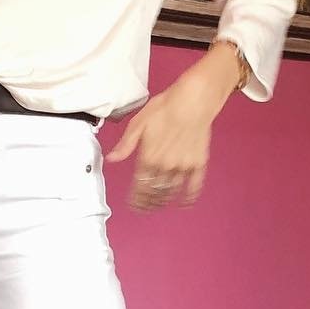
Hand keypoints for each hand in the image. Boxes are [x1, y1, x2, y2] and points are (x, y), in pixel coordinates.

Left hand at [104, 47, 239, 211]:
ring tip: (158, 205)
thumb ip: (125, 144)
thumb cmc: (166, 107)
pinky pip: (193, 187)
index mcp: (148, 157)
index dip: (135, 199)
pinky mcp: (198, 164)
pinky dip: (188, 198)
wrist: (194, 100)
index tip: (133, 205)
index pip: (139, 186)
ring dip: (163, 201)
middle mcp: (165, 166)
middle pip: (154, 192)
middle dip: (148, 203)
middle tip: (144, 208)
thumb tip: (111, 158)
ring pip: (171, 192)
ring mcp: (183, 166)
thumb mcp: (138, 122)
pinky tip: (183, 203)